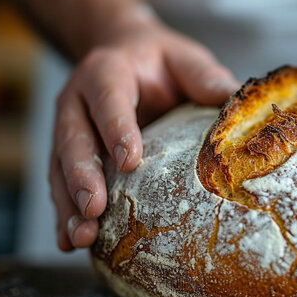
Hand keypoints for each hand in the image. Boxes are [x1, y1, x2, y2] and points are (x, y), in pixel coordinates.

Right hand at [49, 21, 238, 250]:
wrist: (124, 53)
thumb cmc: (159, 61)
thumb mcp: (184, 59)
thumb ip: (205, 77)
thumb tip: (236, 101)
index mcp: (106, 72)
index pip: (108, 99)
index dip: (116, 128)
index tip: (130, 160)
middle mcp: (77, 100)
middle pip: (74, 139)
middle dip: (82, 176)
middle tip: (94, 208)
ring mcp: (68, 128)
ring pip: (59, 168)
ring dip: (69, 205)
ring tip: (80, 238)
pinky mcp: (67, 153)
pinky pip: (60, 184)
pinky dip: (64, 214)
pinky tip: (69, 242)